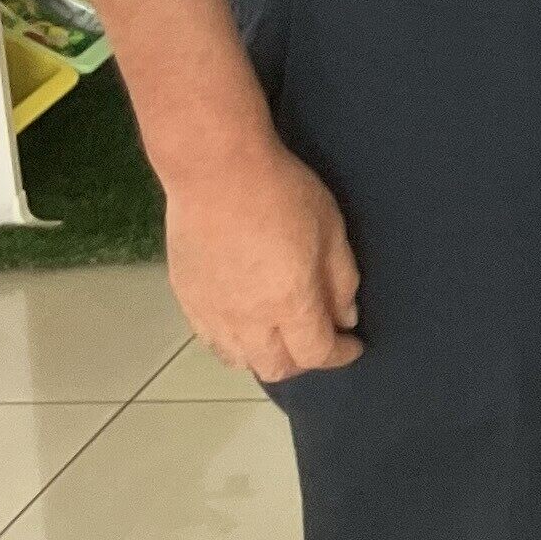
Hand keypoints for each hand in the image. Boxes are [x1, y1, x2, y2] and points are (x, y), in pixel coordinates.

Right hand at [170, 143, 361, 381]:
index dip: (341, 354)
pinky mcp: (187, 299)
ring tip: (283, 335)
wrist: (215, 171)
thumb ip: (341, 280)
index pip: (317, 353)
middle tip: (320, 339)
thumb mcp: (331, 230)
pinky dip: (234, 344)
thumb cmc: (281, 192)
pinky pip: (211, 341)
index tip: (353, 345)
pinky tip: (247, 324)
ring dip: (267, 356)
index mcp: (289, 302)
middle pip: (276, 368)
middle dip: (306, 362)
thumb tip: (345, 317)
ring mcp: (211, 312)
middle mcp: (248, 319)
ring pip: (240, 360)